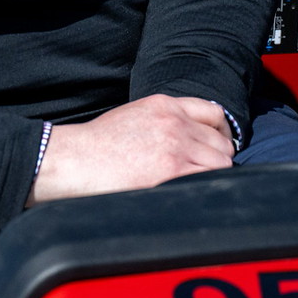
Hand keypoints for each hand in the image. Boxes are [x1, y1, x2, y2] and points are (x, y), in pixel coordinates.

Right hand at [25, 95, 233, 205]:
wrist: (76, 159)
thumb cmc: (98, 143)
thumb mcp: (135, 114)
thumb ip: (165, 119)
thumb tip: (190, 137)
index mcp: (166, 105)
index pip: (215, 113)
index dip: (221, 133)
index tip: (217, 146)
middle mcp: (175, 123)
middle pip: (221, 143)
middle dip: (217, 158)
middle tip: (204, 171)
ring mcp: (175, 148)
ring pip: (220, 164)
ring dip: (212, 175)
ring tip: (196, 184)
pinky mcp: (170, 173)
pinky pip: (206, 180)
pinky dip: (205, 187)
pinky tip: (191, 192)